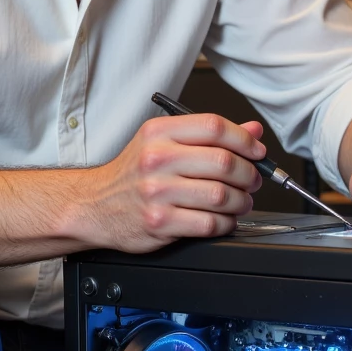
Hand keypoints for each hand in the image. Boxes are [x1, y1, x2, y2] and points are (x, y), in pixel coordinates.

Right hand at [91, 113, 265, 250]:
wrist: (94, 205)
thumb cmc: (132, 175)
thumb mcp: (163, 143)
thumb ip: (207, 136)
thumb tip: (253, 130)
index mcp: (159, 133)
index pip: (214, 127)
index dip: (245, 140)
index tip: (257, 152)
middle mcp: (157, 159)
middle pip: (223, 161)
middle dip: (249, 174)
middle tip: (252, 181)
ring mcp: (156, 192)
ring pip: (220, 195)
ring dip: (241, 202)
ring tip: (240, 202)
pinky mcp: (159, 222)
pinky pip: (208, 224)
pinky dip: (225, 224)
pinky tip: (223, 220)